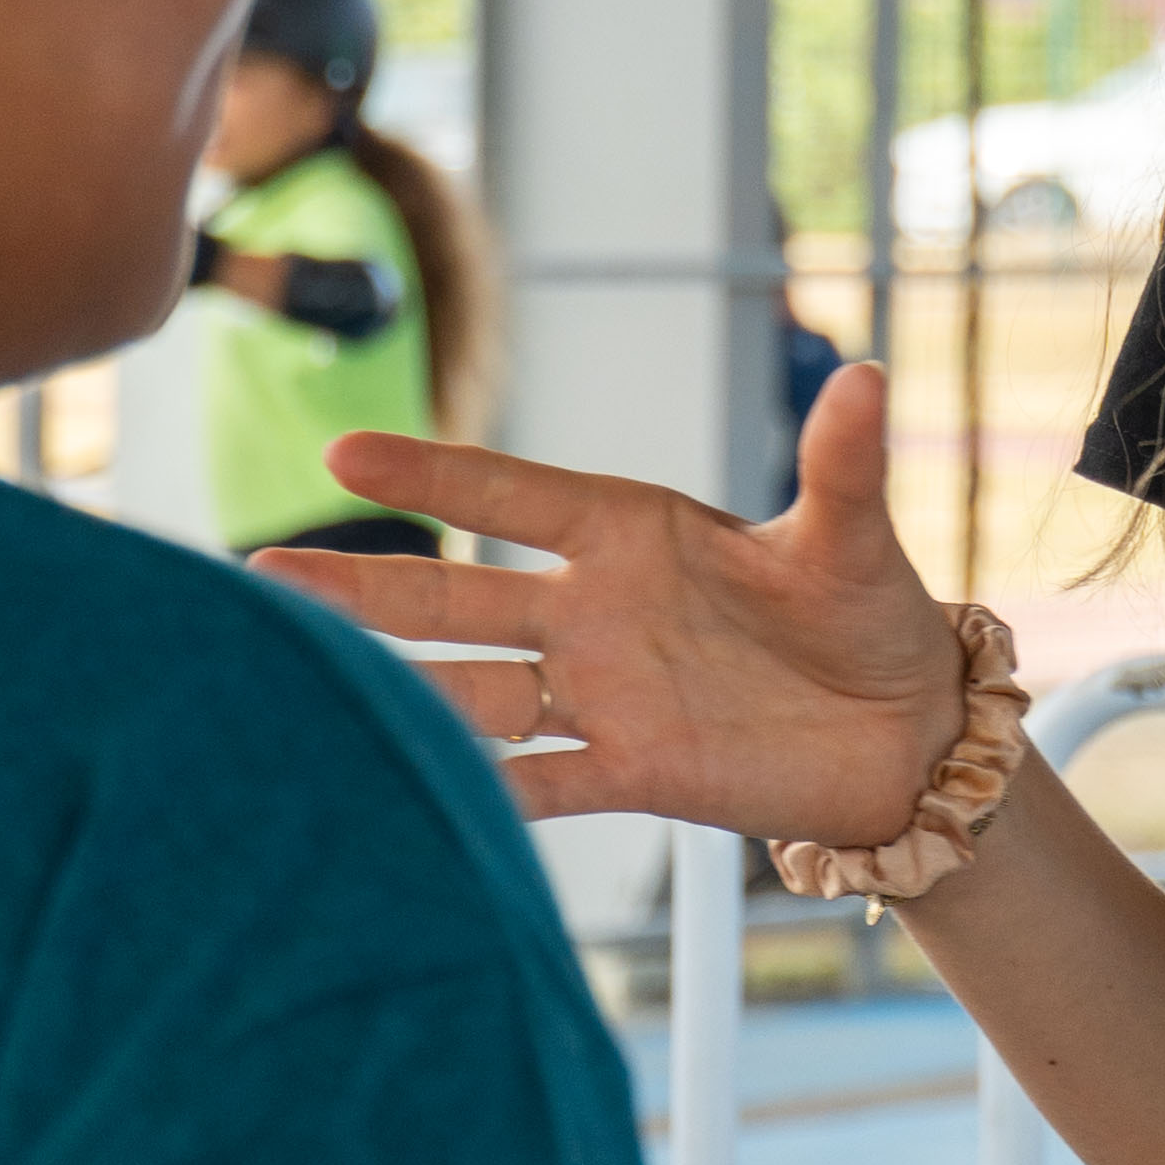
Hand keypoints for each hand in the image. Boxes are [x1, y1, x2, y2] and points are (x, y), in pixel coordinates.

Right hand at [258, 361, 968, 843]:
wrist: (906, 735)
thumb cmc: (876, 616)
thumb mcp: (855, 538)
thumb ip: (843, 467)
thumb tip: (870, 376)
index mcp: (636, 532)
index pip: (515, 497)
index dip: (435, 478)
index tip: (343, 454)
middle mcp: (599, 609)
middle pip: (460, 598)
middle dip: (362, 590)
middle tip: (258, 580)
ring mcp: (606, 691)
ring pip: (474, 687)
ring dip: (396, 687)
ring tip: (295, 683)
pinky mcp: (633, 768)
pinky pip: (536, 780)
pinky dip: (475, 787)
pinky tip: (402, 789)